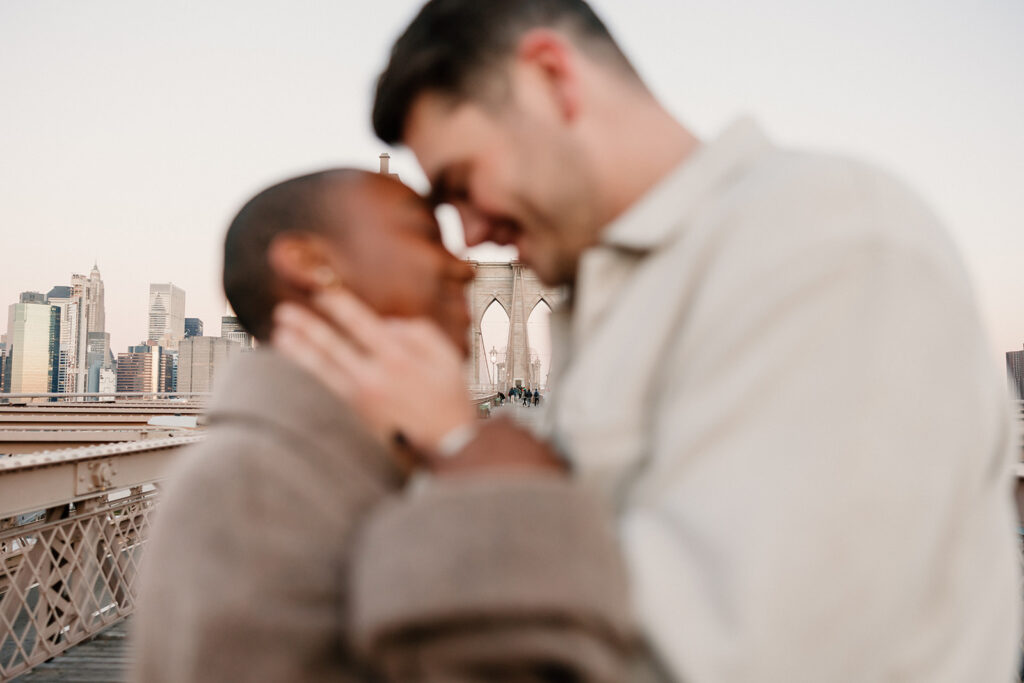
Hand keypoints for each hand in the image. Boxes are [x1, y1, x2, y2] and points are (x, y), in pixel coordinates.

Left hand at [271, 289, 474, 451]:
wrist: (448, 445)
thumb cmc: (449, 399)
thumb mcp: (447, 358)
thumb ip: (418, 332)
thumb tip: (385, 324)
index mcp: (398, 359)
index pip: (361, 324)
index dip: (339, 306)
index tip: (322, 293)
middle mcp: (375, 377)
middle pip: (332, 346)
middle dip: (307, 326)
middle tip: (284, 312)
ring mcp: (361, 399)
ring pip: (322, 369)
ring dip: (298, 351)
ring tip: (280, 336)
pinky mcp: (355, 415)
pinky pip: (325, 390)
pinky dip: (308, 376)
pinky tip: (294, 366)